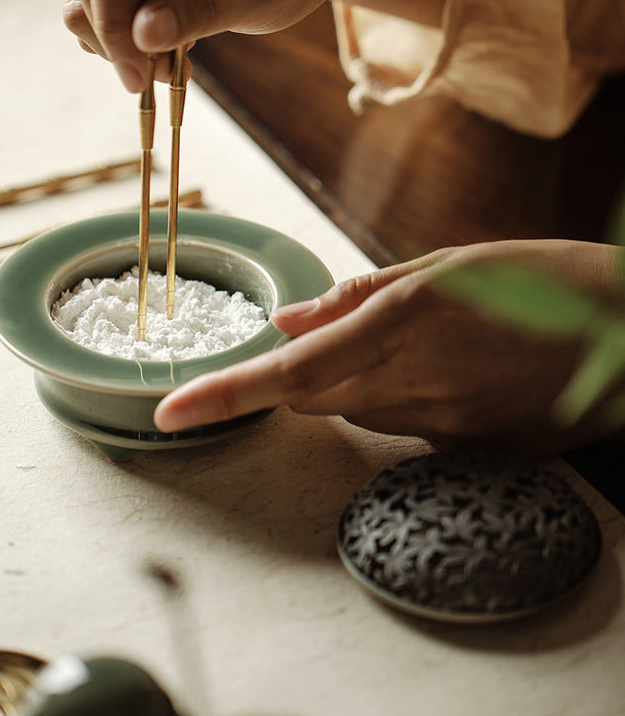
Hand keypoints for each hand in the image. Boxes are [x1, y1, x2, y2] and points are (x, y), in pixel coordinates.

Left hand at [153, 240, 620, 454]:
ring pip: (353, 414)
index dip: (224, 395)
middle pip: (310, 398)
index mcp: (408, 326)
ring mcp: (445, 427)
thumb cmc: (544, 279)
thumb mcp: (450, 265)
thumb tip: (287, 321)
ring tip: (414, 342)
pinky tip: (446, 369)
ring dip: (346, 384)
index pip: (289, 375)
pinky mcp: (469, 451)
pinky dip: (395, 399)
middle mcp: (419, 384)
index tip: (171, 413)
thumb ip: (359, 298)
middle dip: (290, 375)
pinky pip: (401, 429)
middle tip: (313, 339)